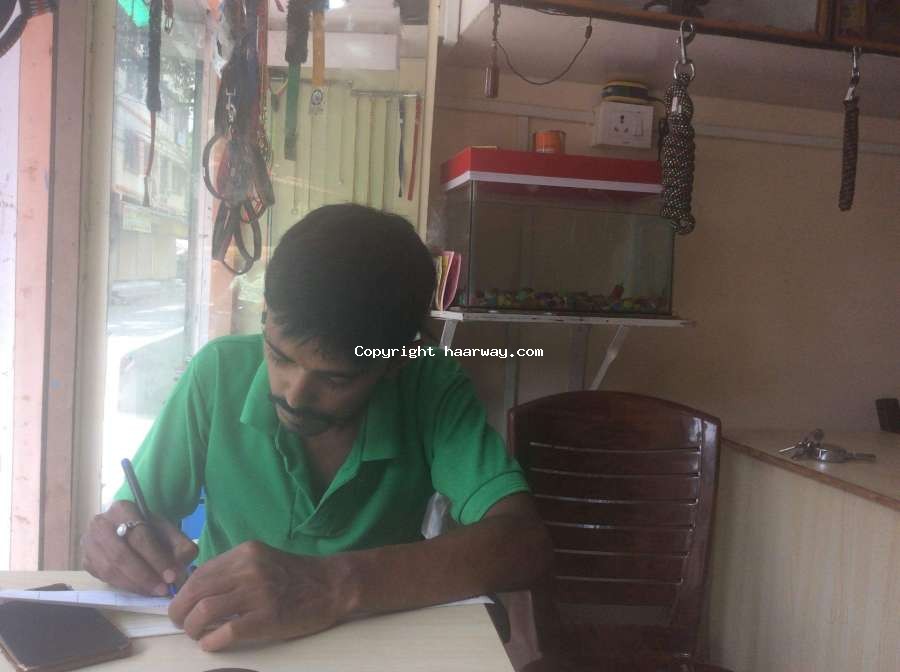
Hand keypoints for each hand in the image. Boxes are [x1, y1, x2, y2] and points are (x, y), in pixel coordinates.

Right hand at [81, 500, 197, 595]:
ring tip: (155, 591)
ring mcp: (88, 543)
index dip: (156, 558)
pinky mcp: (86, 560)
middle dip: (145, 575)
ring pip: (110, 569)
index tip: (171, 576)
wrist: (127, 528)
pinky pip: (104, 578)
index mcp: (122, 508)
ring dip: (135, 584)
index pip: (139, 536)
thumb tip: (179, 567)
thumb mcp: (168, 531)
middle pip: (121, 554)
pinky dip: (124, 586)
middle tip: (163, 589)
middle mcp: (100, 523)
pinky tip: (140, 590)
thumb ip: (180, 546)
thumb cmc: (150, 530)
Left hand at [168, 540, 356, 650]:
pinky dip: (211, 642)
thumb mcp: (262, 561)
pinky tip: (211, 644)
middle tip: (181, 624)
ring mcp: (258, 593)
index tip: (182, 606)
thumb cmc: (296, 576)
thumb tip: (198, 590)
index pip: (199, 573)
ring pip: (204, 611)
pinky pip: (226, 632)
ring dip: (191, 628)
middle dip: (180, 612)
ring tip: (196, 634)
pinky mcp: (267, 618)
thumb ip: (234, 570)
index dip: (184, 593)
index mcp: (245, 553)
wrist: (332, 586)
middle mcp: (248, 569)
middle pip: (195, 592)